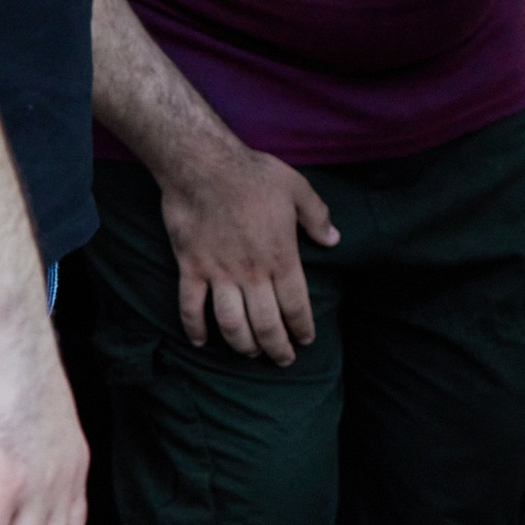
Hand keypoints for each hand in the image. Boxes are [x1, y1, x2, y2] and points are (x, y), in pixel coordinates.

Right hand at [156, 139, 339, 366]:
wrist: (202, 163)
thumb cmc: (253, 173)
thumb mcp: (297, 188)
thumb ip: (317, 216)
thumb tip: (334, 239)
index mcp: (281, 256)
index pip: (295, 305)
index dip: (302, 328)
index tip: (306, 340)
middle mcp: (251, 272)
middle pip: (266, 324)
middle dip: (277, 348)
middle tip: (283, 360)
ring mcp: (218, 272)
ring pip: (231, 324)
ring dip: (242, 345)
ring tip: (250, 354)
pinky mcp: (191, 267)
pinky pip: (190, 307)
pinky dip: (194, 329)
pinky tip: (201, 342)